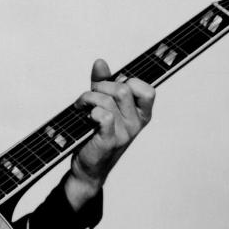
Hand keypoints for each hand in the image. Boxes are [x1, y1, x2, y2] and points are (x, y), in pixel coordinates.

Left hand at [66, 58, 154, 208]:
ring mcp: (125, 133)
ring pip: (107, 100)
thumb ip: (103, 82)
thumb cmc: (97, 133)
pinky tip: (85, 117)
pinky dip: (90, 112)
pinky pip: (103, 116)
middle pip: (122, 89)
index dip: (127, 82)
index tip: (111, 88)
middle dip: (101, 87)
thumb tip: (100, 62)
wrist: (89, 166)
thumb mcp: (103, 104)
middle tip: (90, 96)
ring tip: (81, 107)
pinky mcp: (109, 141)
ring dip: (88, 98)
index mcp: (142, 114)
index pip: (147, 90)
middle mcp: (137, 123)